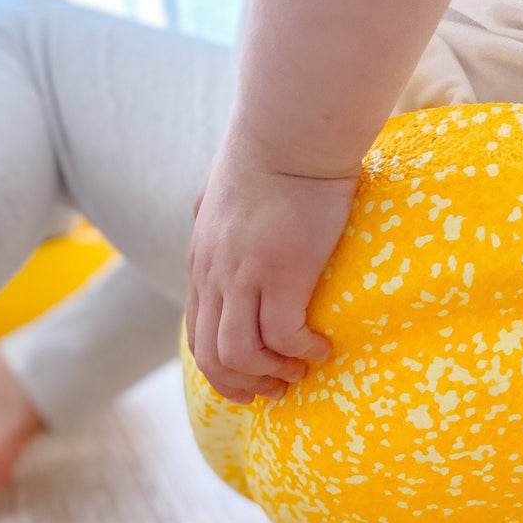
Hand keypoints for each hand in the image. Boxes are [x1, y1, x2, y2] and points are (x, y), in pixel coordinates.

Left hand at [186, 135, 357, 403]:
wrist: (289, 131)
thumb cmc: (270, 153)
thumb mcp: (226, 195)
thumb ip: (220, 222)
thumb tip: (222, 228)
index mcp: (204, 261)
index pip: (198, 333)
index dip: (222, 370)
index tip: (251, 380)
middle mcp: (215, 275)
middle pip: (211, 356)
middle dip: (242, 385)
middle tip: (275, 390)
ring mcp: (244, 276)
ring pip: (239, 355)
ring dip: (271, 374)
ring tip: (300, 370)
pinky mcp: (281, 273)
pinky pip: (284, 337)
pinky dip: (302, 351)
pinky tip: (323, 345)